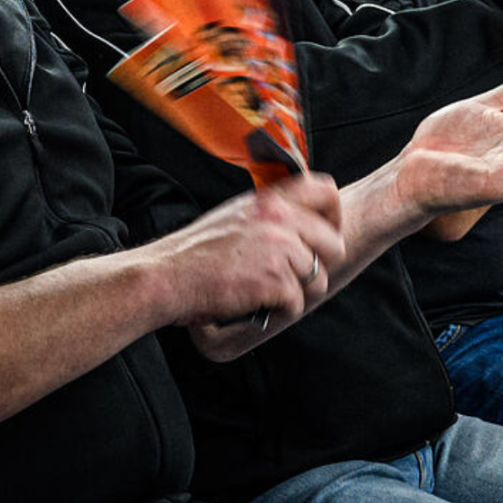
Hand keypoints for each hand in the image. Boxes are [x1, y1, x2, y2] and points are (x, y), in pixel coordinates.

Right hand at [153, 172, 343, 359]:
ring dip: (297, 293)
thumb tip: (302, 226)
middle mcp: (280, 218)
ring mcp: (280, 248)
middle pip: (333, 244)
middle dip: (319, 266)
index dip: (334, 216)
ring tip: (267, 293)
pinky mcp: (276, 279)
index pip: (326, 191)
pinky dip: (279, 311)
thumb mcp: (238, 213)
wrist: (168, 276)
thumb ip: (271, 213)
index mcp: (271, 199)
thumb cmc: (197, 251)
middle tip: (294, 278)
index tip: (325, 235)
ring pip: (318, 279)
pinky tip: (256, 304)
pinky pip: (297, 303)